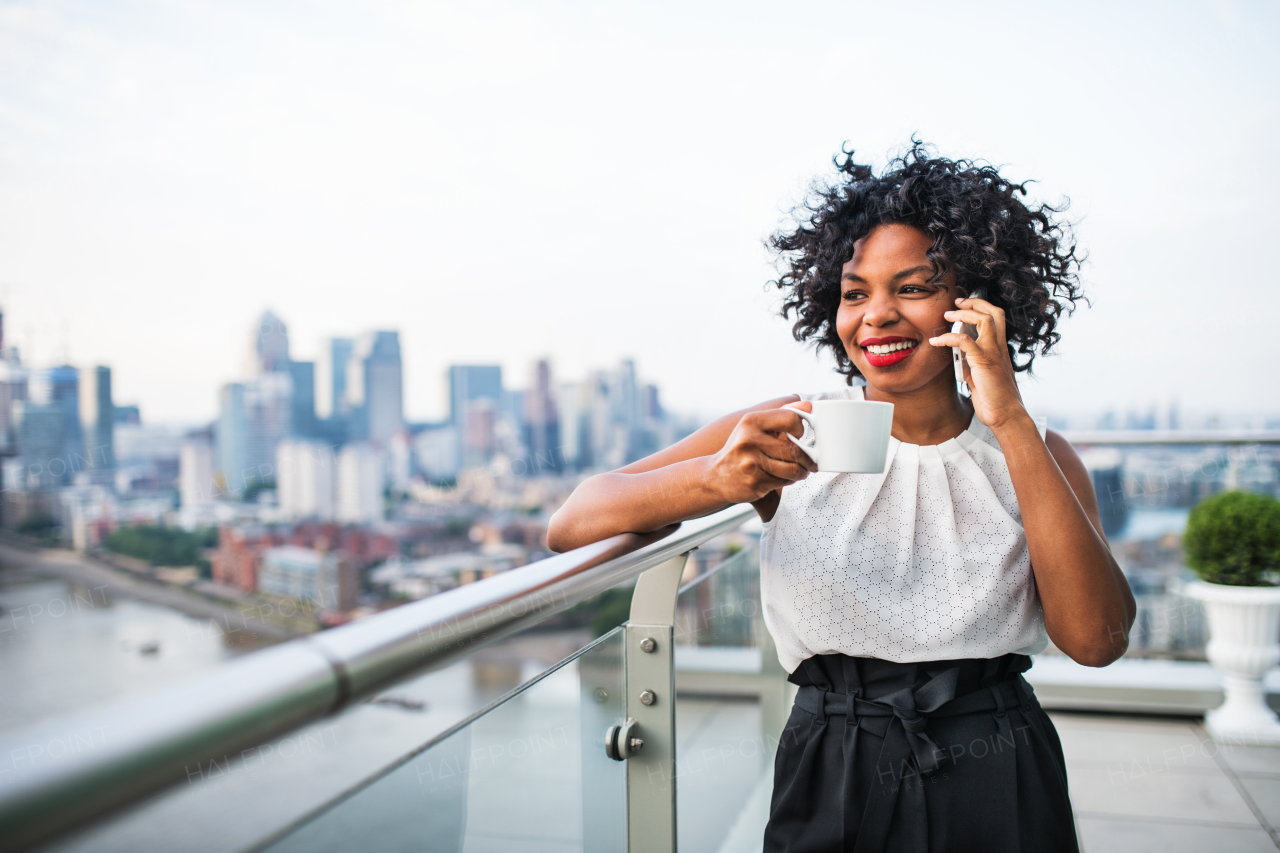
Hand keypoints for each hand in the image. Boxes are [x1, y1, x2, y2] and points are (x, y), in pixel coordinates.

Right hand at [705, 403, 817, 502]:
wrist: (716, 476)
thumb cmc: (741, 449)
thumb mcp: (755, 426)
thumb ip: (782, 414)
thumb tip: (808, 406)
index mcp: (751, 422)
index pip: (791, 419)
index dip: (800, 429)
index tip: (798, 436)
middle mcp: (749, 440)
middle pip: (795, 449)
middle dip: (807, 458)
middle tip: (808, 461)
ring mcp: (751, 463)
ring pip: (793, 469)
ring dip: (801, 471)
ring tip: (799, 470)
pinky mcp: (755, 483)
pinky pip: (784, 482)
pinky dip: (789, 481)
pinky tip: (783, 477)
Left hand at [928, 296, 1027, 429]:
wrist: (1004, 414)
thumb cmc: (993, 398)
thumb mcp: (981, 374)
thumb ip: (972, 361)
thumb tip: (957, 354)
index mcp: (1000, 348)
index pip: (996, 318)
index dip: (981, 307)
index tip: (964, 305)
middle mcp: (999, 347)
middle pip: (994, 313)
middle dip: (975, 303)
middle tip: (957, 302)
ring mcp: (993, 353)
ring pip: (983, 320)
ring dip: (962, 315)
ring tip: (946, 316)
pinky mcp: (984, 362)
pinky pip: (964, 342)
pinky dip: (948, 338)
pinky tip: (936, 341)